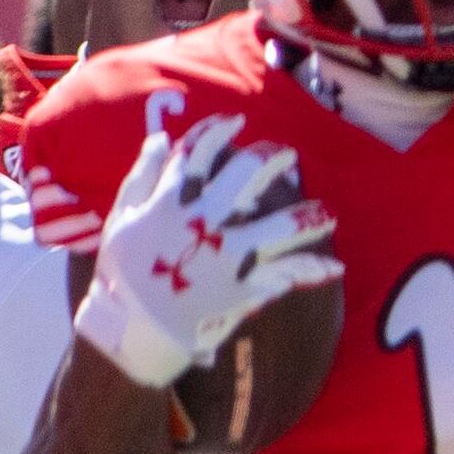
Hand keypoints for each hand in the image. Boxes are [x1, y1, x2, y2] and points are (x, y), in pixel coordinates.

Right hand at [77, 117, 339, 387]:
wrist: (130, 331)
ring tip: (327, 214)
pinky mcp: (243, 286)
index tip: (236, 123)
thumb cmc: (120, 275)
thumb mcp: (120, 219)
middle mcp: (207, 220)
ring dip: (307, 217)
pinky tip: (333, 266)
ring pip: (280, 224)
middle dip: (270, 159)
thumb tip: (159, 138)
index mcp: (173, 201)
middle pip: (248, 175)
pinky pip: (285, 275)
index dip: (219, 133)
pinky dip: (311, 270)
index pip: (199, 152)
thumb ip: (142, 176)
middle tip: (286, 156)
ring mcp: (229, 253)